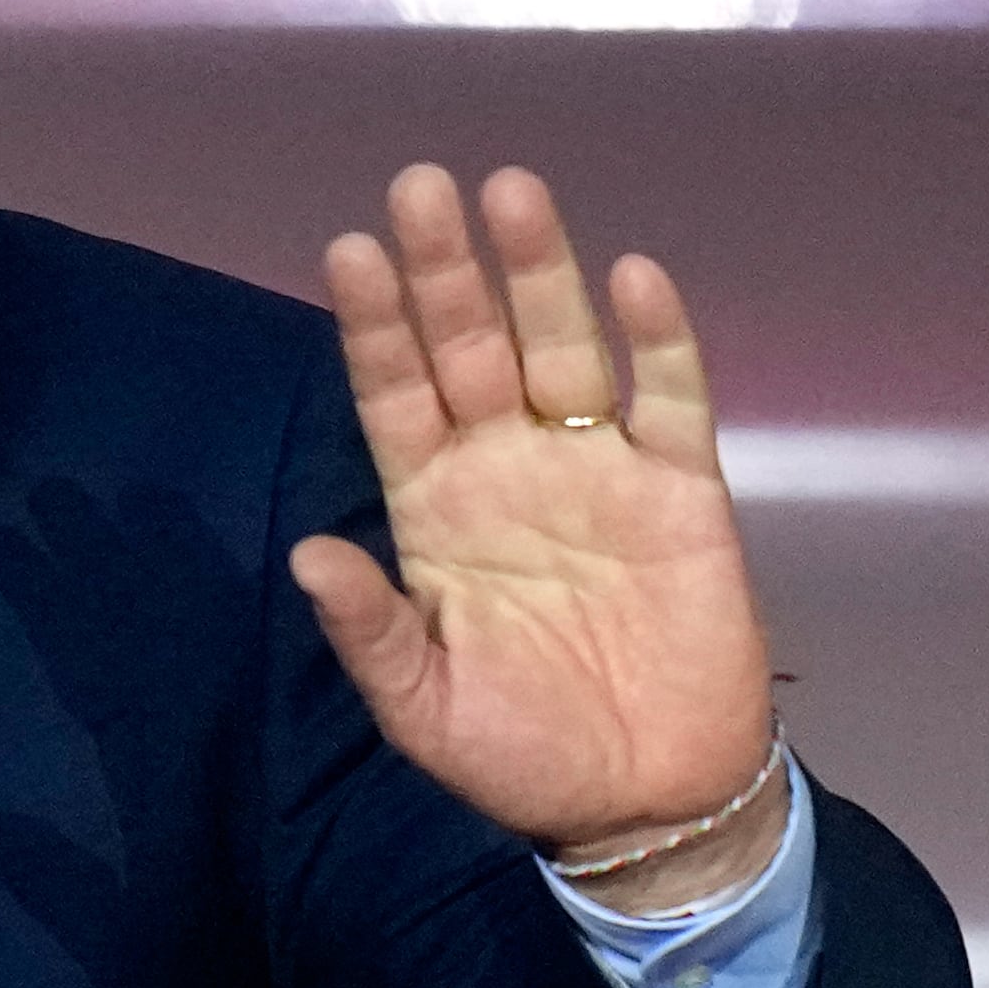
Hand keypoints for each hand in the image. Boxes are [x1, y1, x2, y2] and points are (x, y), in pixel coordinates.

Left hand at [288, 165, 783, 913]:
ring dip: (539, 274)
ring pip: (562, 349)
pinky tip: (633, 278)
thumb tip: (306, 554)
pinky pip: (669, 400)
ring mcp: (596, 469)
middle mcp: (508, 467)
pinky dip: (658, 339)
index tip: (348, 251)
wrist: (647, 802)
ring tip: (511, 192)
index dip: (374, 326)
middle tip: (419, 185)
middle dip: (446, 269)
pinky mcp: (682, 491)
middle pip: (470, 348)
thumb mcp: (423, 708)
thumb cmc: (520, 754)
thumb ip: (371, 630)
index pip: (394, 395)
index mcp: (434, 509)